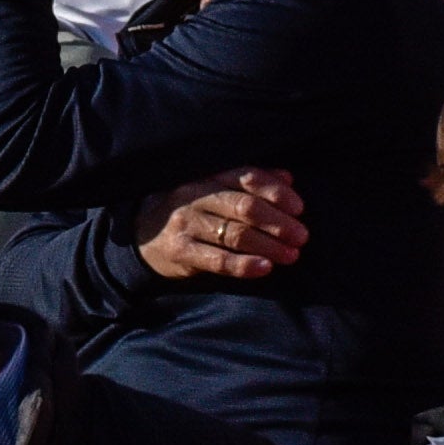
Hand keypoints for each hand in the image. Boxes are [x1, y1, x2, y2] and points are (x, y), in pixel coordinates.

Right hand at [135, 168, 306, 281]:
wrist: (142, 235)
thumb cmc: (191, 211)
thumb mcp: (214, 189)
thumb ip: (250, 181)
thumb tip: (288, 177)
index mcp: (207, 176)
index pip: (246, 177)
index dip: (276, 191)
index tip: (299, 208)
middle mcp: (195, 196)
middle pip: (245, 207)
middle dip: (278, 223)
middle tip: (301, 236)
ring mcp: (186, 224)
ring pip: (235, 234)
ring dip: (269, 246)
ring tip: (291, 255)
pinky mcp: (181, 252)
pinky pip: (218, 260)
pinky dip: (244, 265)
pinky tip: (265, 268)